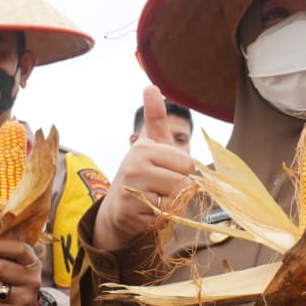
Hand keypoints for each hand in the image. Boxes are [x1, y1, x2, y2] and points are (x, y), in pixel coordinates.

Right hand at [92, 86, 195, 250]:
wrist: (118, 207)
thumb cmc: (143, 173)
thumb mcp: (152, 145)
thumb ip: (155, 118)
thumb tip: (150, 85)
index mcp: (143, 147)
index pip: (187, 164)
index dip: (184, 172)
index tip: (168, 170)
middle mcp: (134, 166)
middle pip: (183, 184)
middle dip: (178, 191)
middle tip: (161, 188)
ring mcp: (130, 191)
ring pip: (174, 202)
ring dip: (170, 205)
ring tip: (154, 199)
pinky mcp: (129, 214)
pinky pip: (163, 219)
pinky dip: (160, 219)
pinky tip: (146, 212)